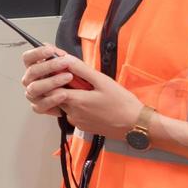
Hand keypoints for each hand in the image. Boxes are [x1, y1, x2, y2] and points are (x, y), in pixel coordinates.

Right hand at [21, 45, 74, 115]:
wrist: (74, 98)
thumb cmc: (66, 79)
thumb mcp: (65, 65)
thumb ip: (60, 57)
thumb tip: (57, 51)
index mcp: (33, 67)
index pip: (28, 58)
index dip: (37, 53)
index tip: (51, 50)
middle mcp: (29, 81)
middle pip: (32, 71)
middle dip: (50, 66)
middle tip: (65, 63)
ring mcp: (32, 94)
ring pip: (35, 88)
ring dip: (52, 82)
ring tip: (68, 77)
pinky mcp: (38, 107)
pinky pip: (41, 104)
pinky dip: (53, 100)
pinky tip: (64, 95)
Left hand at [26, 52, 141, 138]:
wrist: (135, 125)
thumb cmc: (122, 103)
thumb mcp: (103, 81)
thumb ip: (82, 71)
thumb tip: (67, 60)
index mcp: (76, 101)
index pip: (52, 89)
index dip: (54, 78)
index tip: (61, 71)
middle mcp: (73, 114)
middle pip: (58, 97)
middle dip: (63, 86)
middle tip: (77, 78)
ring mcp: (78, 122)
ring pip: (66, 105)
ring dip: (72, 96)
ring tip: (89, 89)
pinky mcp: (83, 127)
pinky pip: (75, 113)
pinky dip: (78, 106)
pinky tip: (93, 101)